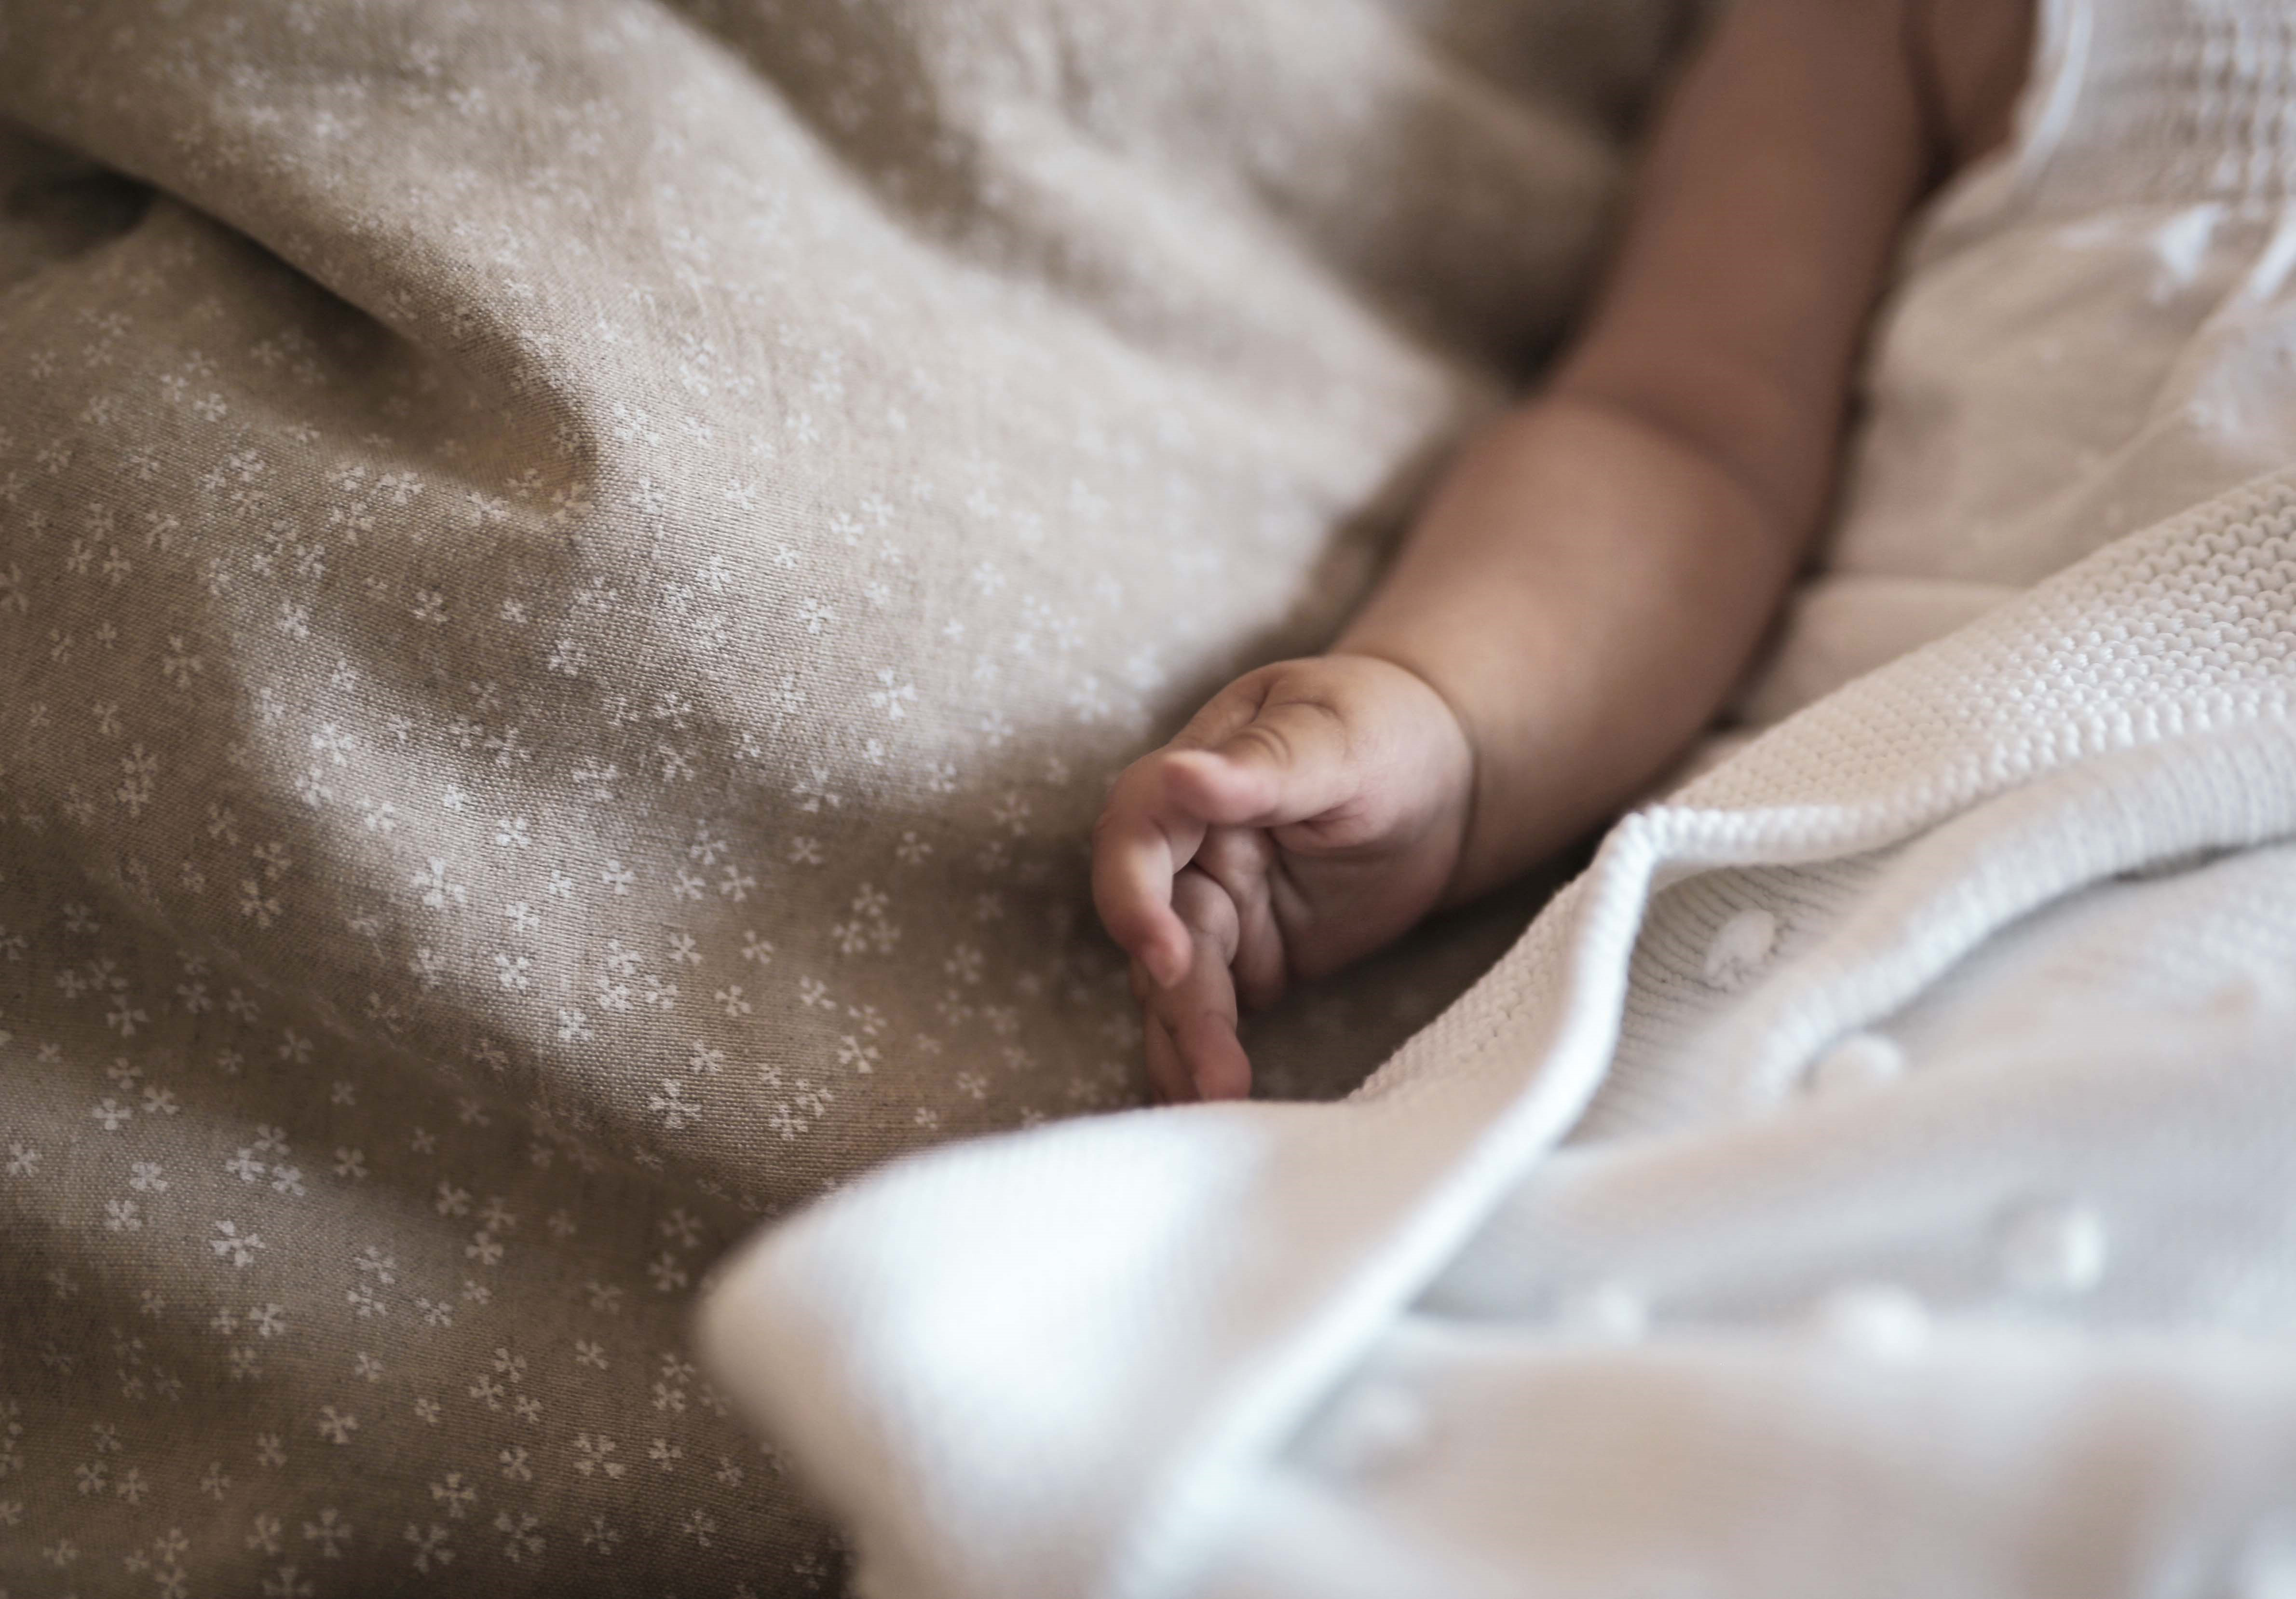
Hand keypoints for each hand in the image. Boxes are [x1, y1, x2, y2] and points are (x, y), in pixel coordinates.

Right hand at [1092, 653, 1474, 1101]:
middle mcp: (1187, 851)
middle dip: (1178, 1003)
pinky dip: (1205, 1058)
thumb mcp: (1338, 738)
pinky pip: (1212, 1015)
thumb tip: (1181, 773)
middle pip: (1155, 930)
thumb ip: (1262, 767)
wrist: (1444, 774)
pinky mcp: (1248, 962)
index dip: (1134, 896)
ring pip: (1177, 985)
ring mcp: (1215, 910)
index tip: (1168, 954)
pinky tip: (1212, 1103)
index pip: (1136, 835)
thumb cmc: (1386, 731)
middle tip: (1213, 1072)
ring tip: (1218, 1100)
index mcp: (1193, 779)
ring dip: (1187, 1044)